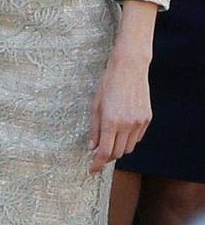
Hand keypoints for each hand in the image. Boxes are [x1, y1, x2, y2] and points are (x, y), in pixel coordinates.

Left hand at [88, 53, 151, 174]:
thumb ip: (94, 127)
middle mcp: (126, 124)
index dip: (97, 164)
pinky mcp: (147, 119)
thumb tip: (92, 147)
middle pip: (117, 153)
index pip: (104, 151)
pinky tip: (122, 129)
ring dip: (118, 148)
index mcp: (110, 120)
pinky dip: (128, 139)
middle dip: (107, 155)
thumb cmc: (108, 83)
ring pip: (128, 148)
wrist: (129, 68)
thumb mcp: (95, 104)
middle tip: (99, 150)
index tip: (92, 171)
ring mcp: (139, 123)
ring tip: (110, 138)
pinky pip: (137, 138)